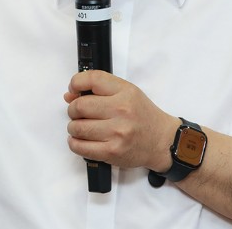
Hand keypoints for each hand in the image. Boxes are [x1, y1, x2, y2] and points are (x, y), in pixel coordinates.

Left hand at [64, 71, 178, 171]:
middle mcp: (121, 111)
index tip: (73, 89)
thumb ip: (100, 89)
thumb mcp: (127, 93)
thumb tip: (69, 95)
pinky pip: (80, 147)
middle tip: (78, 113)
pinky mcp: (112, 152)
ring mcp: (117, 133)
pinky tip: (82, 140)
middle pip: (79, 106)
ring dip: (74, 127)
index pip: (92, 79)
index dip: (76, 83)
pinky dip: (75, 143)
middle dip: (73, 109)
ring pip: (77, 127)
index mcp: (125, 92)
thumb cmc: (143, 116)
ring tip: (82, 127)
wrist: (162, 141)